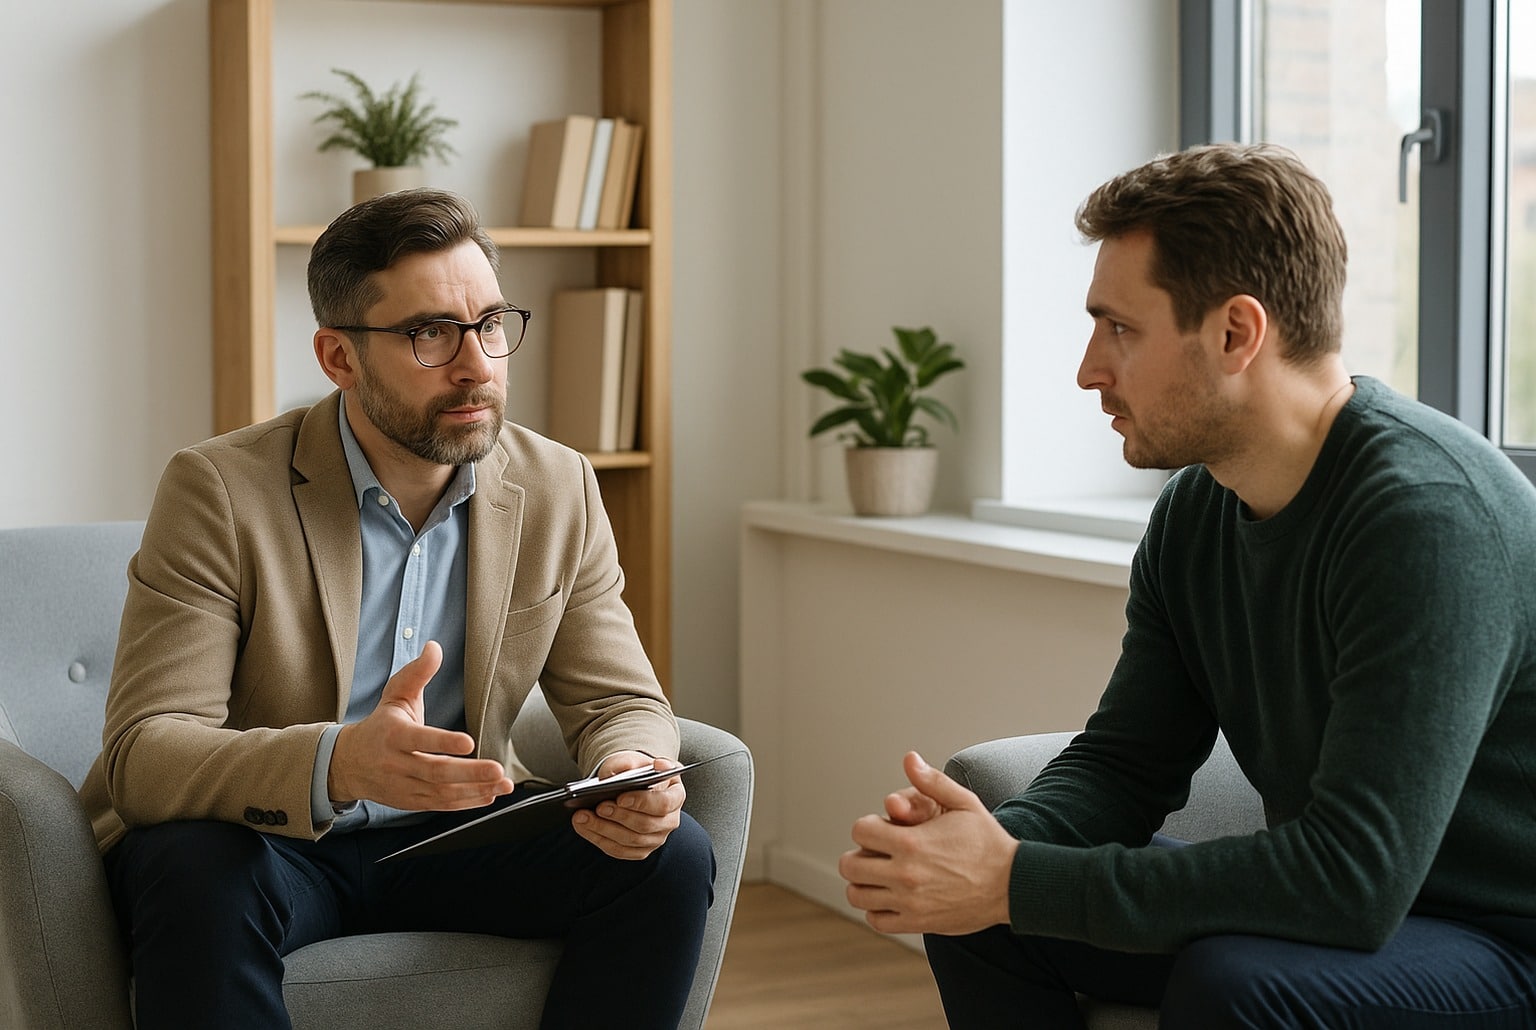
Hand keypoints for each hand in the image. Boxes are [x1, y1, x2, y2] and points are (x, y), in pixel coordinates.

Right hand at [328, 641, 513, 810]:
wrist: (348, 764)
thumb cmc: (380, 725)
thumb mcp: (395, 694)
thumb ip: (417, 672)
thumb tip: (435, 647)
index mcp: (394, 735)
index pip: (420, 740)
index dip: (443, 743)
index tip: (469, 742)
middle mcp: (397, 764)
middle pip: (435, 771)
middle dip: (469, 772)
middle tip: (498, 769)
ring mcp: (405, 786)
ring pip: (442, 793)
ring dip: (475, 790)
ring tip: (503, 784)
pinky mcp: (412, 801)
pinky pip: (441, 805)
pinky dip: (467, 802)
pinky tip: (489, 795)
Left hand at [571, 750, 685, 859]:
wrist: (631, 785)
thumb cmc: (636, 771)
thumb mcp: (633, 760)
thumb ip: (626, 762)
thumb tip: (615, 773)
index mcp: (675, 794)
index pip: (664, 803)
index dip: (642, 802)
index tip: (620, 797)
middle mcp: (670, 819)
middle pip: (646, 825)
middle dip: (619, 816)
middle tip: (599, 807)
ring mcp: (657, 837)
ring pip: (631, 840)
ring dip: (604, 829)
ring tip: (582, 817)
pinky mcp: (641, 850)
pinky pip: (620, 850)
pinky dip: (599, 839)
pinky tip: (584, 827)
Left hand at [839, 751, 1016, 935]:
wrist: (1012, 884)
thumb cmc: (988, 842)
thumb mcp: (964, 803)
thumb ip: (932, 781)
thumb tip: (909, 759)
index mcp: (912, 842)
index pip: (860, 831)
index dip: (867, 826)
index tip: (882, 827)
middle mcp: (906, 874)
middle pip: (850, 866)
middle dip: (858, 854)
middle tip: (875, 852)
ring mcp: (909, 902)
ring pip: (857, 895)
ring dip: (862, 883)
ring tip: (879, 874)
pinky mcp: (917, 923)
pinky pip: (876, 920)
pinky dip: (876, 909)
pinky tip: (889, 896)